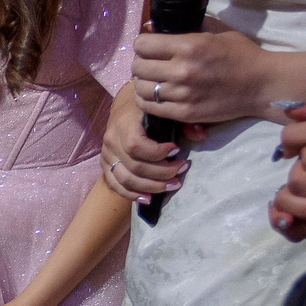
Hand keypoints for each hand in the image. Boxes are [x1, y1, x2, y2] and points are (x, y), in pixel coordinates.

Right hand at [101, 83, 196, 205]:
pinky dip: (132, 195)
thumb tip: (199, 136)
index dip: (157, 153)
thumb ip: (183, 121)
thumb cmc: (149, 109)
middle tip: (181, 171)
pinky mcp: (106, 165)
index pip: (136, 146)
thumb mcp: (165, 109)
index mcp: (124, 123)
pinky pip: (115, 185)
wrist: (126, 107)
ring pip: (125, 179)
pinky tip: (149, 198)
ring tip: (172, 185)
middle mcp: (111, 140)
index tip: (177, 150)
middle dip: (161, 173)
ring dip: (150, 187)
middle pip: (134, 166)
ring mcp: (107, 155)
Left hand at [132, 20, 285, 131]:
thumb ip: (185, 26)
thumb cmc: (241, 54)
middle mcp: (182, 70)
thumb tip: (152, 25)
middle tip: (150, 64)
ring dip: (143, 82)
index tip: (149, 46)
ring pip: (141, 88)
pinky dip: (147, 101)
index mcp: (188, 46)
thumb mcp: (216, 30)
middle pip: (138, 67)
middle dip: (141, 63)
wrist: (262, 84)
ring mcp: (182, 94)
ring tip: (153, 80)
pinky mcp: (184, 113)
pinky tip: (155, 95)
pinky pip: (150, 108)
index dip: (143, 44)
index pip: (142, 44)